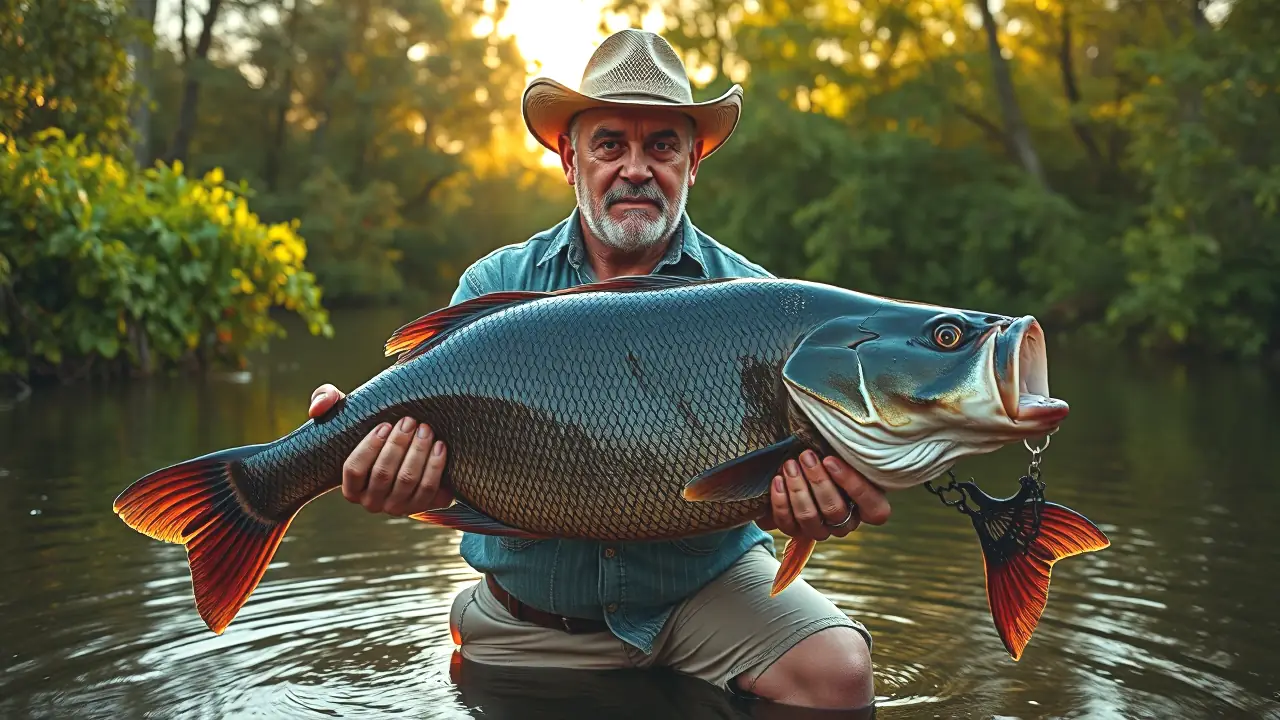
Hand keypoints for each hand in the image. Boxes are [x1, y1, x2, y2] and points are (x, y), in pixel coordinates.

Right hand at [308, 384, 453, 516]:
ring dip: (419, 453)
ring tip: (426, 429)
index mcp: (350, 487)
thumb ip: (325, 399)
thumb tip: (317, 408)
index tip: (384, 425)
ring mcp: (397, 507)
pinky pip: (429, 490)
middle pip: (384, 475)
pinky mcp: (422, 506)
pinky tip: (440, 446)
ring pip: (407, 481)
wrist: (408, 454)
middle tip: (410, 421)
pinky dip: (435, 467)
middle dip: (399, 445)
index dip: (369, 447)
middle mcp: (372, 502)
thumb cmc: (372, 433)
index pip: (353, 470)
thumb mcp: (346, 413)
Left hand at [757, 450, 890, 541]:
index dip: (853, 485)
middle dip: (818, 481)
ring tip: (789, 465)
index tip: (830, 460)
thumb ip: (851, 452)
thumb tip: (842, 432)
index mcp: (869, 508)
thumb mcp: (848, 454)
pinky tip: (778, 480)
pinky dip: (781, 502)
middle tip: (806, 456)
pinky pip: (787, 523)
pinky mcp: (797, 531)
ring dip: (797, 490)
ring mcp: (821, 530)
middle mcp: (846, 523)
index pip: (873, 509)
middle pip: (835, 511)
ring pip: (809, 518)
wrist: (806, 468)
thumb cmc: (834, 457)